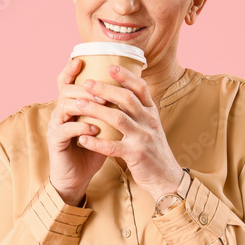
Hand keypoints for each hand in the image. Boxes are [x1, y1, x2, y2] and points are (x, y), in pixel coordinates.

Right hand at [47, 58, 106, 204]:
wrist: (77, 176)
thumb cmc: (91, 150)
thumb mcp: (103, 126)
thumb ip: (110, 110)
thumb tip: (130, 92)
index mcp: (71, 106)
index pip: (66, 82)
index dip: (70, 70)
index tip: (81, 61)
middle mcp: (60, 112)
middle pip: (67, 90)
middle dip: (85, 88)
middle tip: (102, 90)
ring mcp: (56, 126)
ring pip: (64, 106)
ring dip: (84, 105)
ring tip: (101, 106)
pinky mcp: (55, 141)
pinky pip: (66, 129)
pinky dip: (81, 127)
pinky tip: (94, 129)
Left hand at [75, 64, 184, 200]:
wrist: (166, 178)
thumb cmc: (152, 151)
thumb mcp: (150, 126)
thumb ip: (139, 111)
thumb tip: (121, 92)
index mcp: (152, 113)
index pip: (141, 88)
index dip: (126, 76)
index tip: (110, 66)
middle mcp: (149, 122)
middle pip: (126, 99)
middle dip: (105, 89)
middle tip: (86, 83)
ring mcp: (143, 138)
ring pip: (118, 118)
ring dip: (97, 110)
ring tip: (79, 104)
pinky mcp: (136, 155)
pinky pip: (113, 146)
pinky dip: (96, 142)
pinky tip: (82, 138)